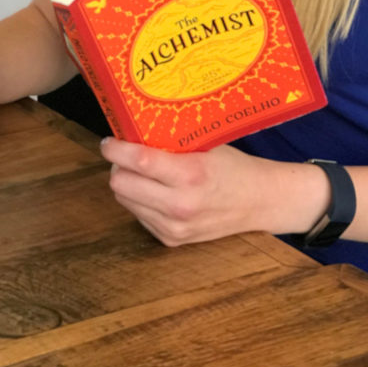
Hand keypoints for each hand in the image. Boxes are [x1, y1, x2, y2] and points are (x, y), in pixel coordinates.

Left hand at [100, 138, 316, 246]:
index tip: (109, 142)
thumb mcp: (208, 145)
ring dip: (128, 183)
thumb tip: (136, 126)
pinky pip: (138, 216)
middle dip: (118, 166)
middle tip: (126, 154)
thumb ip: (173, 140)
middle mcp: (179, 205)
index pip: (138, 161)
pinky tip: (157, 190)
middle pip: (121, 184)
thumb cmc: (233, 167)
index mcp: (190, 175)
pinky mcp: (171, 240)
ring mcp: (174, 227)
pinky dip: (141, 200)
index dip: (116, 149)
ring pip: (125, 201)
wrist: (258, 202)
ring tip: (144, 172)